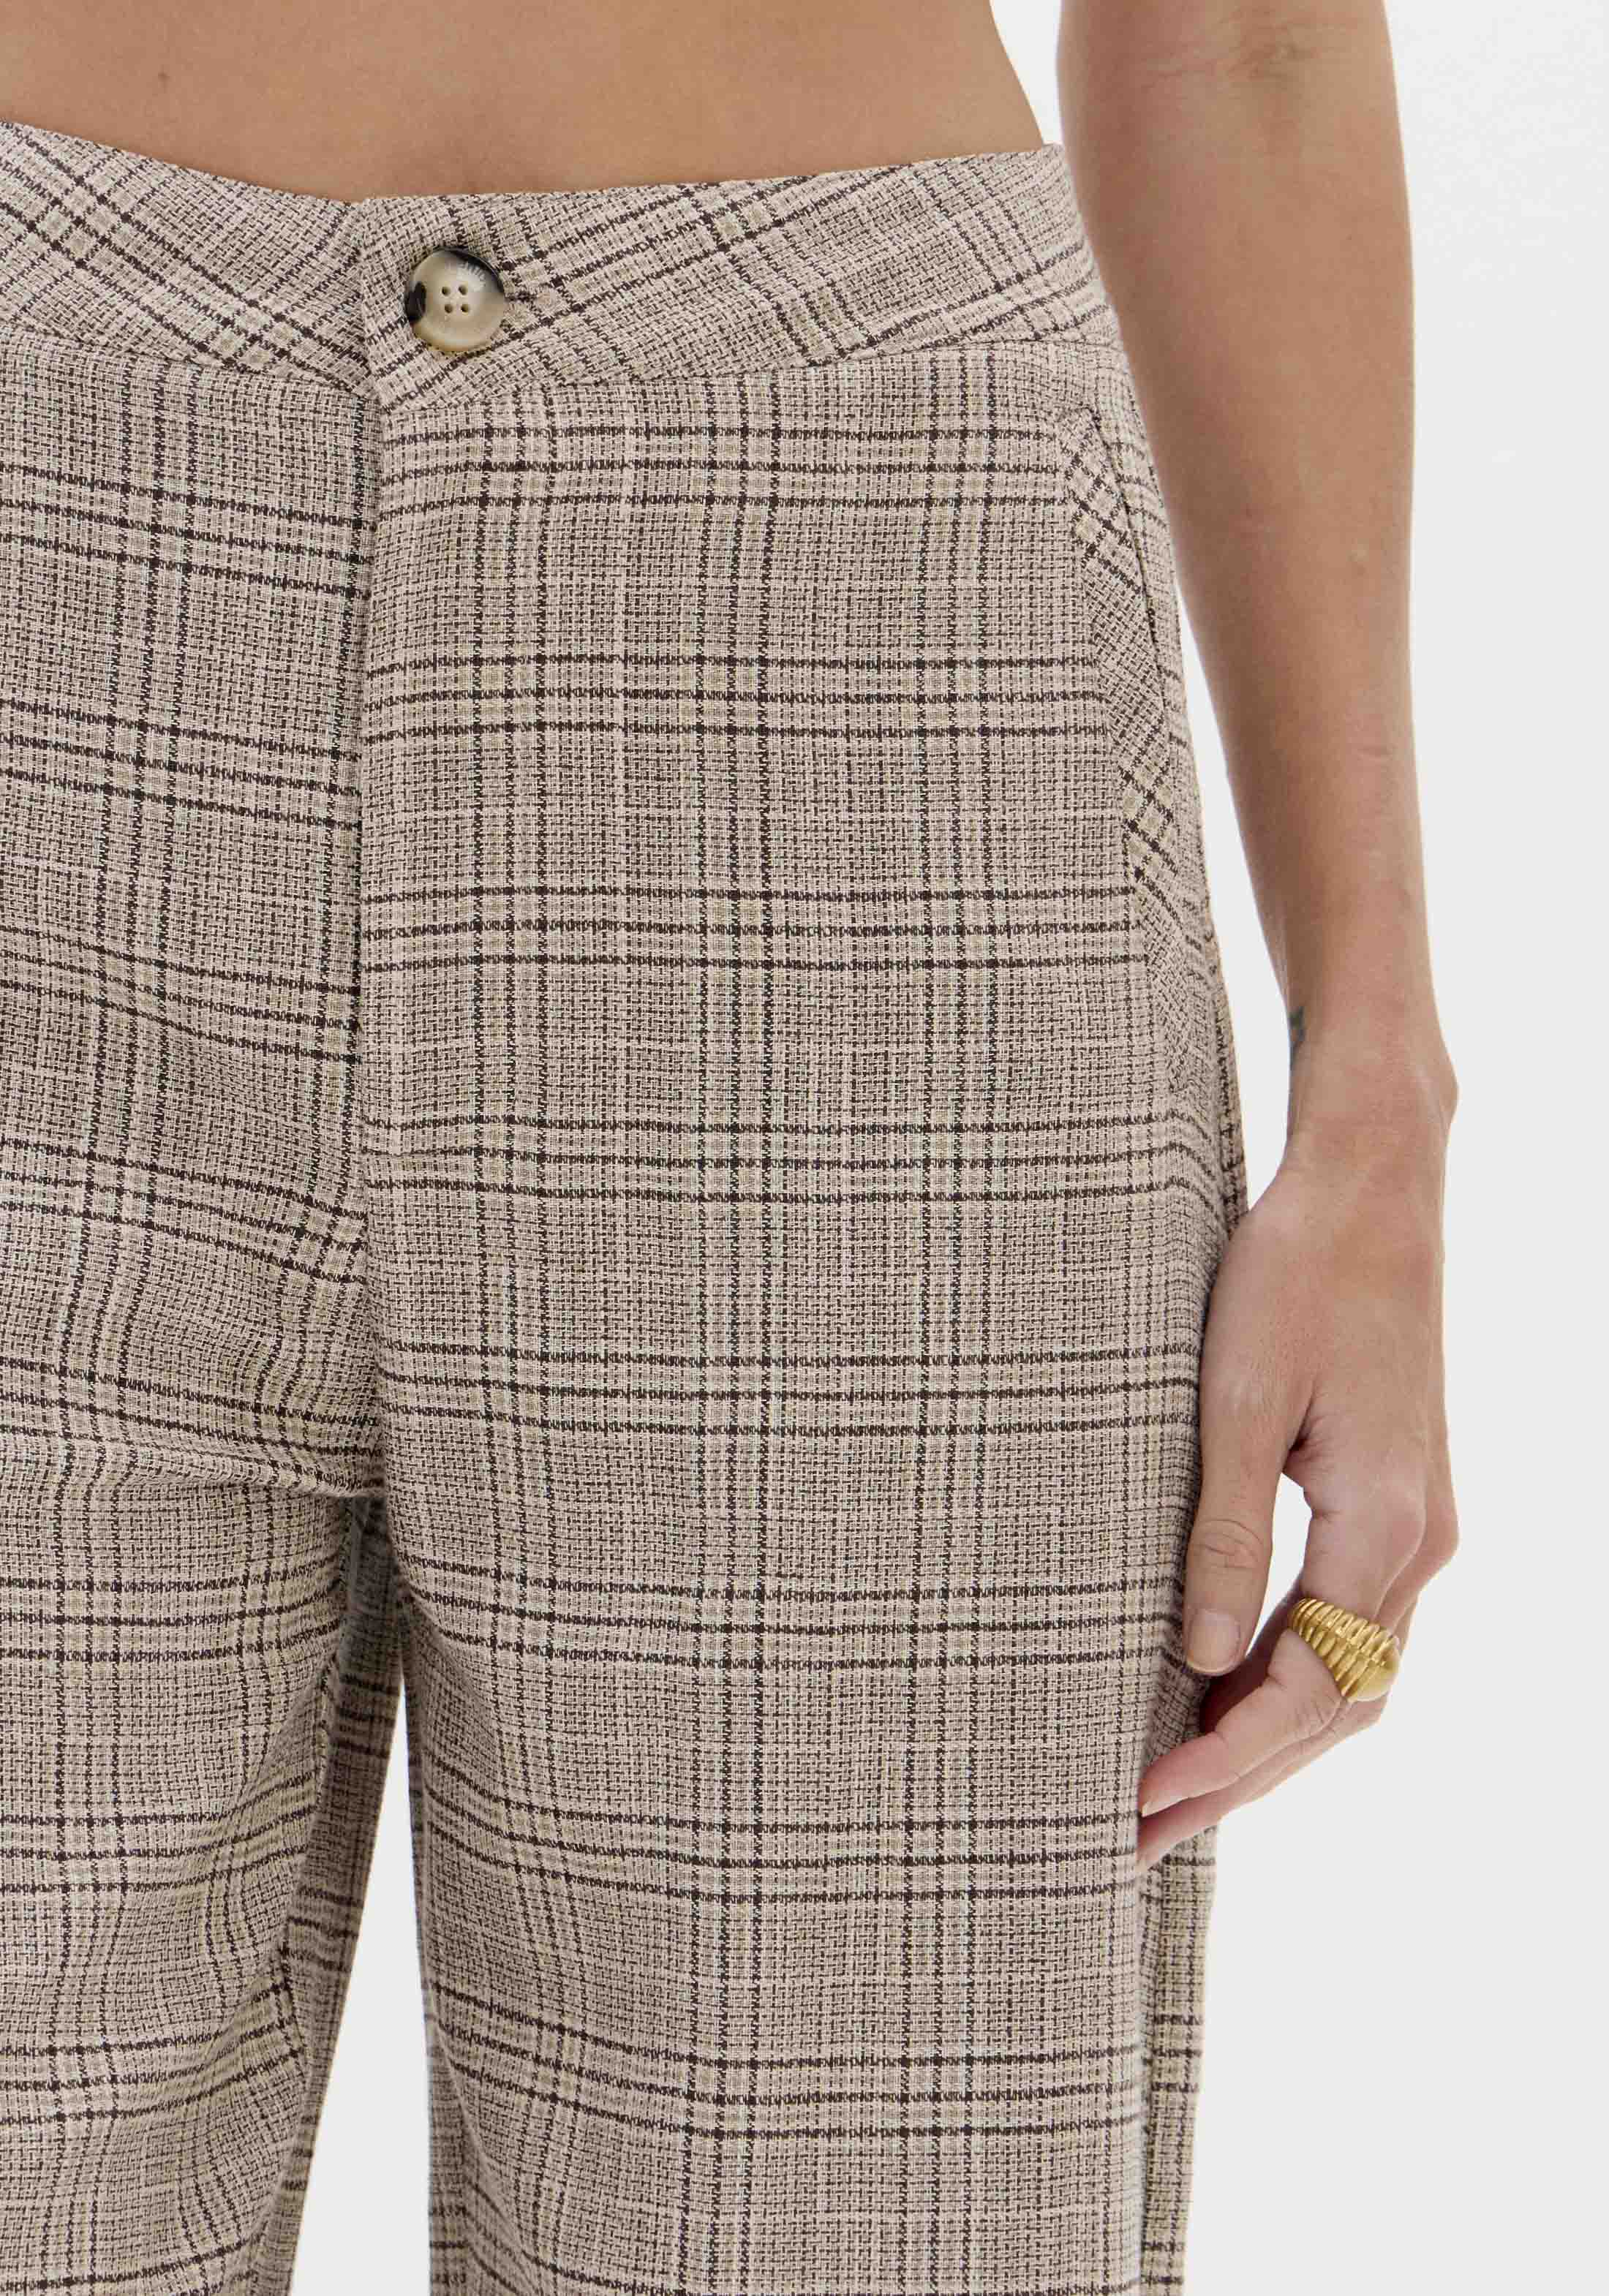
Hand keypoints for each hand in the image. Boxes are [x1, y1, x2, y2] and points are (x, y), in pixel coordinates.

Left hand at [1135, 1081, 1458, 1869]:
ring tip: (1170, 1793)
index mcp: (1386, 1523)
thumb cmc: (1298, 1269)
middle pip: (1340, 1707)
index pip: (1311, 1688)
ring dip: (1264, 1739)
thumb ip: (1219, 1534)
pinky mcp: (1390, 1501)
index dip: (1224, 1757)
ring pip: (1349, 1677)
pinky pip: (1346, 1625)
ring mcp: (1414, 1525)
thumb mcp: (1238, 1399)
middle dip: (1240, 1778)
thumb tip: (1193, 1659)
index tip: (1138, 1803)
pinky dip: (1284, 1678)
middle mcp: (1419, 1542)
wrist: (1371, 1184)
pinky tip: (1218, 1696)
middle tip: (1137, 1838)